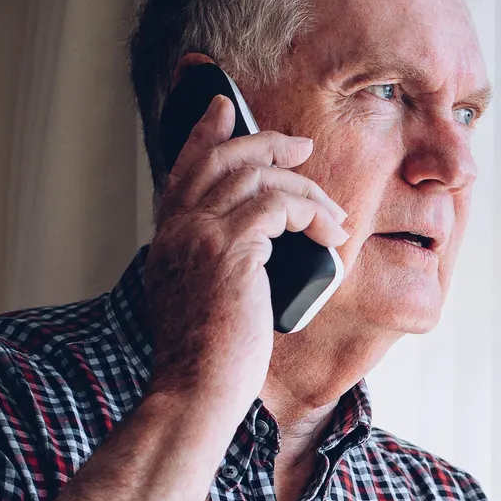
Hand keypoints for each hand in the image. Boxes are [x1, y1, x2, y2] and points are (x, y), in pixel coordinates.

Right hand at [140, 94, 349, 412]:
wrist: (195, 391)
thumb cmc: (207, 363)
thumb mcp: (201, 302)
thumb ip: (212, 267)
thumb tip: (253, 254)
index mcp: (167, 241)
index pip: (182, 169)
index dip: (204, 133)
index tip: (224, 108)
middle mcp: (177, 230)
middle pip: (218, 158)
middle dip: (263, 143)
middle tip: (301, 146)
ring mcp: (199, 235)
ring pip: (256, 178)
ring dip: (304, 189)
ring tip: (333, 213)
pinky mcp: (230, 249)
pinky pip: (278, 205)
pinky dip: (311, 213)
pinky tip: (330, 234)